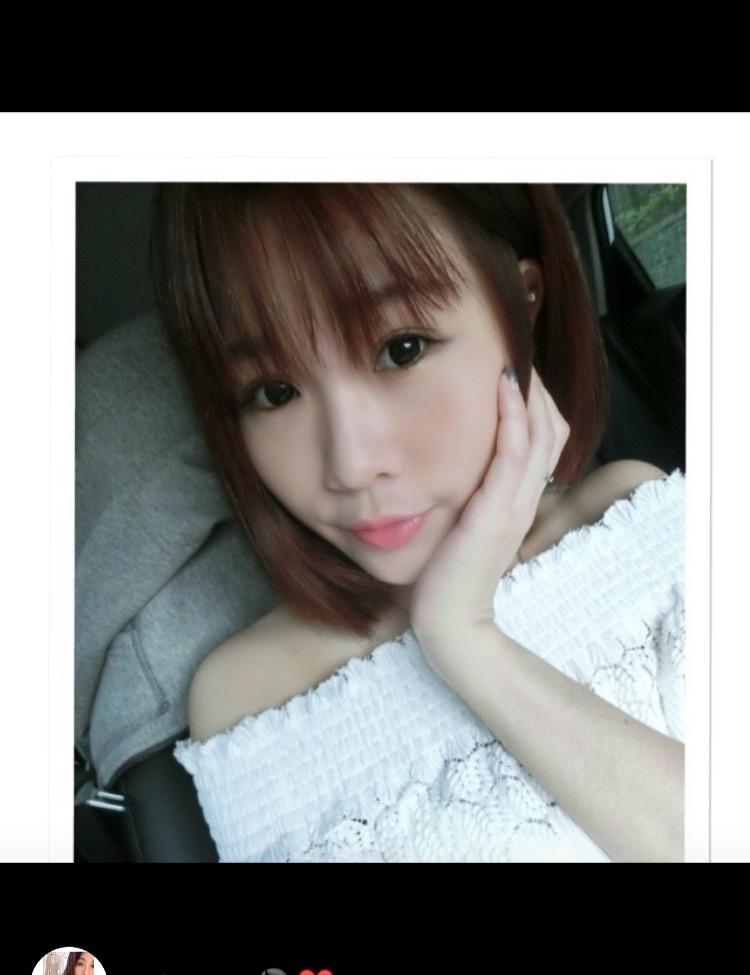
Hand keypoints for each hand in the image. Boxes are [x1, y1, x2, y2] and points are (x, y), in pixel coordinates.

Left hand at [409, 364, 570, 649]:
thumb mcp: (465, 529)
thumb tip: (457, 473)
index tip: (515, 374)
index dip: (535, 406)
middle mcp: (525, 501)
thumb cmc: (447, 578)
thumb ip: (471, 502)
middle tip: (517, 356)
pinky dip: (512, 418)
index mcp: (519, 503)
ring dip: (529, 394)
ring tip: (513, 359)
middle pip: (549, 432)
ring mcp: (514, 507)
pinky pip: (512, 455)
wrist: (447, 624)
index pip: (542, 443)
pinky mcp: (495, 513)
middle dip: (537, 391)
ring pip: (538, 436)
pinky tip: (503, 388)